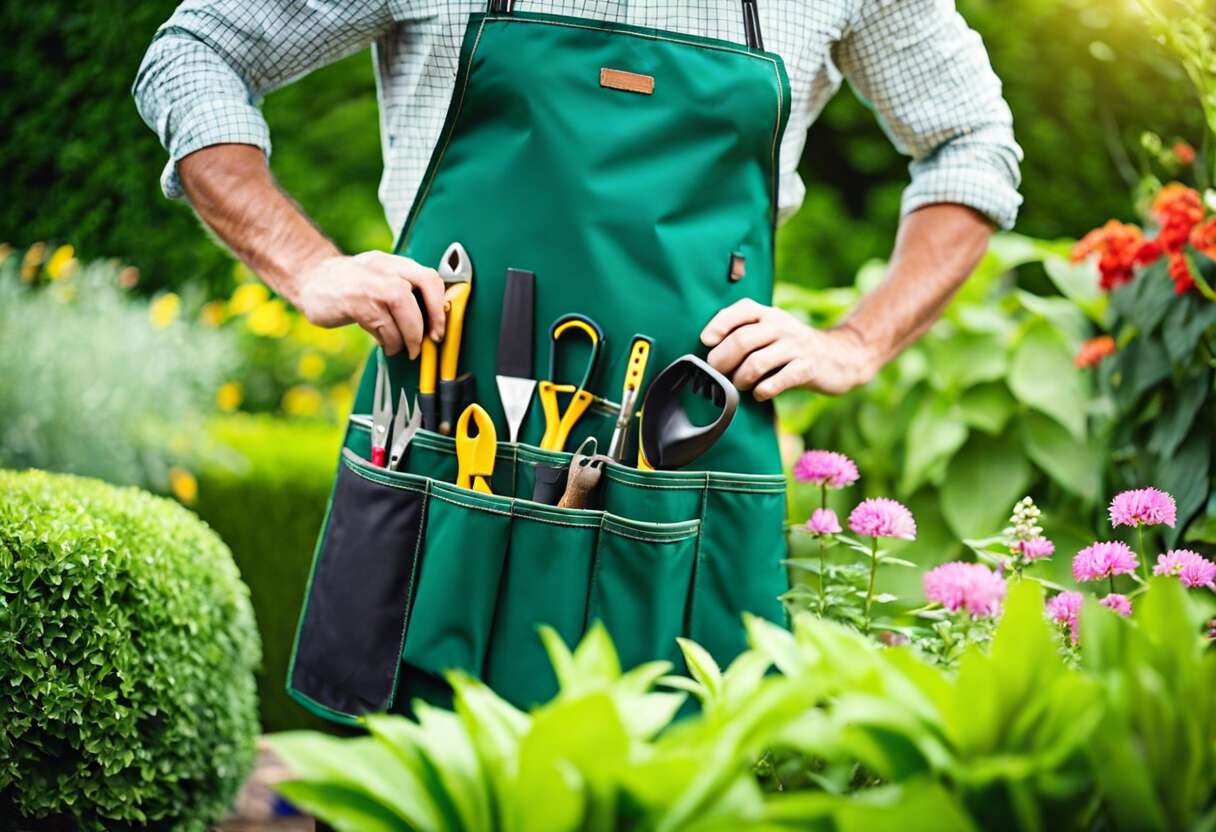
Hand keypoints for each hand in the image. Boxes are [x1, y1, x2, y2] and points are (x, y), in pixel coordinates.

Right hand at [290, 251, 445, 357]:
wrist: (309, 279)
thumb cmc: (349, 285)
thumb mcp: (378, 279)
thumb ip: (402, 292)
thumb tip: (430, 323)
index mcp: (393, 263)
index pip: (429, 276)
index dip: (440, 304)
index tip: (440, 328)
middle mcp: (384, 267)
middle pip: (423, 284)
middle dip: (432, 318)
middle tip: (429, 341)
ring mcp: (369, 282)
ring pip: (404, 307)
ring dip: (408, 336)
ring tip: (402, 348)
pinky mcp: (354, 301)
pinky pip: (382, 324)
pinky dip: (389, 341)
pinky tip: (385, 344)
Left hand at [700, 299, 878, 398]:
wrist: (840, 355)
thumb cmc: (792, 347)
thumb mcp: (772, 331)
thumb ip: (745, 333)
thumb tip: (709, 351)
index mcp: (769, 314)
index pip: (740, 311)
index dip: (718, 325)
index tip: (706, 342)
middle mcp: (781, 326)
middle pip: (742, 341)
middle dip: (722, 360)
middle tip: (717, 374)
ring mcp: (796, 346)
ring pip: (757, 362)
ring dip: (741, 379)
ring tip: (740, 385)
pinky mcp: (808, 367)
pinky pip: (780, 379)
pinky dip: (764, 390)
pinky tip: (760, 393)